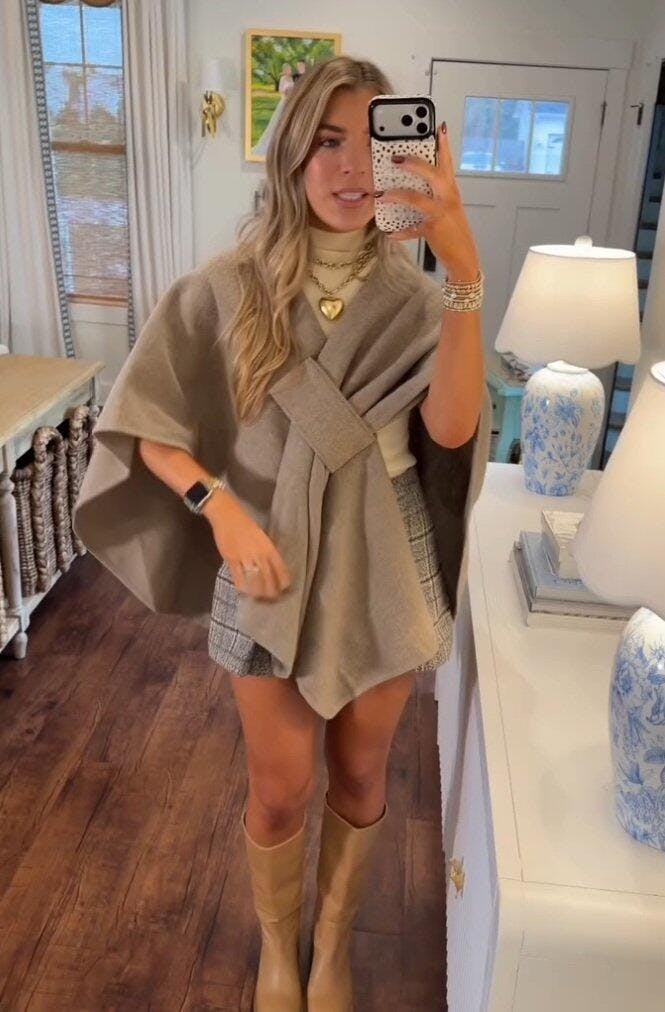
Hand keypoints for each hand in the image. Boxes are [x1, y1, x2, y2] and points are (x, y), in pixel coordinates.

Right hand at [204, 492, 290, 600]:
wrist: (227, 516)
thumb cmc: (246, 524)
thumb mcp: (262, 536)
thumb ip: (266, 550)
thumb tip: (271, 565)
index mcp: (268, 547)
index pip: (280, 567)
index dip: (283, 580)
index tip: (285, 587)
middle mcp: (258, 553)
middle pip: (268, 577)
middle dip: (271, 590)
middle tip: (273, 597)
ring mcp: (244, 557)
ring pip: (254, 580)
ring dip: (258, 591)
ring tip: (260, 597)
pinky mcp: (231, 559)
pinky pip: (238, 577)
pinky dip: (242, 586)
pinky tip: (244, 591)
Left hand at [376, 123, 480, 279]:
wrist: (464, 258)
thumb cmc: (452, 231)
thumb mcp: (446, 209)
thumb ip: (432, 196)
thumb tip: (408, 186)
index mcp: (451, 190)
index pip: (447, 162)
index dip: (444, 144)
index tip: (438, 126)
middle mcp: (448, 197)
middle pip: (432, 173)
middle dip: (413, 164)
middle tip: (395, 158)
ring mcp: (441, 213)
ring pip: (417, 199)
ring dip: (397, 195)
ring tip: (381, 194)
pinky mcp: (434, 229)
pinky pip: (412, 229)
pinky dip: (400, 232)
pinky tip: (389, 232)